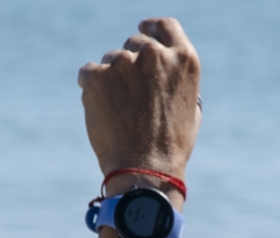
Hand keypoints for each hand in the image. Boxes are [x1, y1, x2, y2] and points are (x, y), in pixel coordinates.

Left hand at [78, 19, 200, 185]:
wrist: (145, 169)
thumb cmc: (171, 146)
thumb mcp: (190, 109)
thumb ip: (177, 81)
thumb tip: (166, 73)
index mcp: (184, 60)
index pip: (166, 26)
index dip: (152, 27)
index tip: (143, 28)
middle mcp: (154, 54)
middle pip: (134, 43)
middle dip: (130, 64)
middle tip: (129, 95)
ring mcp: (124, 62)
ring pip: (110, 60)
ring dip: (111, 79)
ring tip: (119, 113)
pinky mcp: (97, 75)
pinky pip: (89, 73)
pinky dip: (91, 89)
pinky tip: (102, 113)